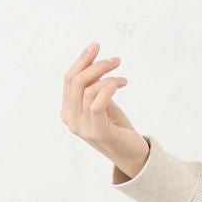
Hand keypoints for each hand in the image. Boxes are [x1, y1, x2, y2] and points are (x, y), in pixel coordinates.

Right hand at [61, 41, 148, 176]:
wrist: (132, 155)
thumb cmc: (118, 128)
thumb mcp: (104, 104)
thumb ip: (95, 88)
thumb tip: (95, 64)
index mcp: (68, 112)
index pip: (69, 80)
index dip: (82, 60)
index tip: (96, 46)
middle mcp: (71, 120)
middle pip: (75, 81)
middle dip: (95, 65)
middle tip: (116, 60)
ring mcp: (82, 127)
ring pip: (87, 89)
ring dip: (108, 76)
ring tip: (124, 79)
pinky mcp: (98, 132)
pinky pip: (97, 104)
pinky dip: (107, 89)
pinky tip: (120, 84)